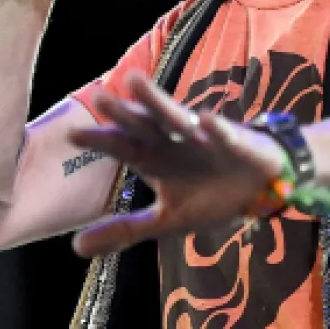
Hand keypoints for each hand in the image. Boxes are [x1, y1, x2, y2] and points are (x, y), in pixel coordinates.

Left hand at [67, 71, 284, 258]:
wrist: (259, 187)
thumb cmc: (208, 196)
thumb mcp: (165, 220)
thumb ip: (124, 229)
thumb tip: (75, 248)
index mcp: (154, 158)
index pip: (121, 147)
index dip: (100, 140)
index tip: (71, 136)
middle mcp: (172, 142)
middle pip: (143, 125)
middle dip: (123, 112)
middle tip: (100, 97)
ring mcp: (202, 138)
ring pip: (176, 117)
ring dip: (157, 101)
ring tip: (136, 80)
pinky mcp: (234, 141)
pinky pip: (223, 134)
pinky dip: (215, 128)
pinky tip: (204, 119)